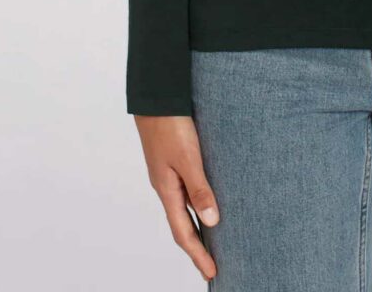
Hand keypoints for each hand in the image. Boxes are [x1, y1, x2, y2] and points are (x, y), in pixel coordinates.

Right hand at [134, 115, 219, 281]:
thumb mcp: (188, 157)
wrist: (157, 98)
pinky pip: (187, 191)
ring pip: (184, 208)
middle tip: (213, 266)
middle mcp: (167, 186)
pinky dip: (197, 204)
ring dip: (197, 227)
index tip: (212, 273)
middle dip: (197, 248)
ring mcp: (169, 174)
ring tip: (214, 241)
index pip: (183, 232)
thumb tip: (211, 221)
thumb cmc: (171, 125)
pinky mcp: (174, 160)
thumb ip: (200, 188)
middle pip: (182, 225)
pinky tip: (207, 202)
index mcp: (167, 190)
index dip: (198, 254)